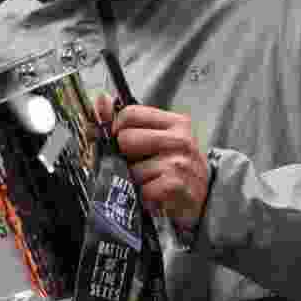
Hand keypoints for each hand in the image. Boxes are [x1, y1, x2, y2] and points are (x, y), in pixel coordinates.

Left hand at [96, 95, 209, 231]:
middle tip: (140, 166)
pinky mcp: (177, 185)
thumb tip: (101, 99)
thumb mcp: (153, 141)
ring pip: (131, 168)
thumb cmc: (172, 170)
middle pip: (126, 139)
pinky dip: (144, 197)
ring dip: (135, 181)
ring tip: (150, 183)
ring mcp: (180, 162)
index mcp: (175, 122)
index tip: (122, 144)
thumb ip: (125, 122)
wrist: (199, 202)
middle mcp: (180, 139)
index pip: (129, 113)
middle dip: (125, 157)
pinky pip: (142, 189)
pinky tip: (155, 196)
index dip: (117, 129)